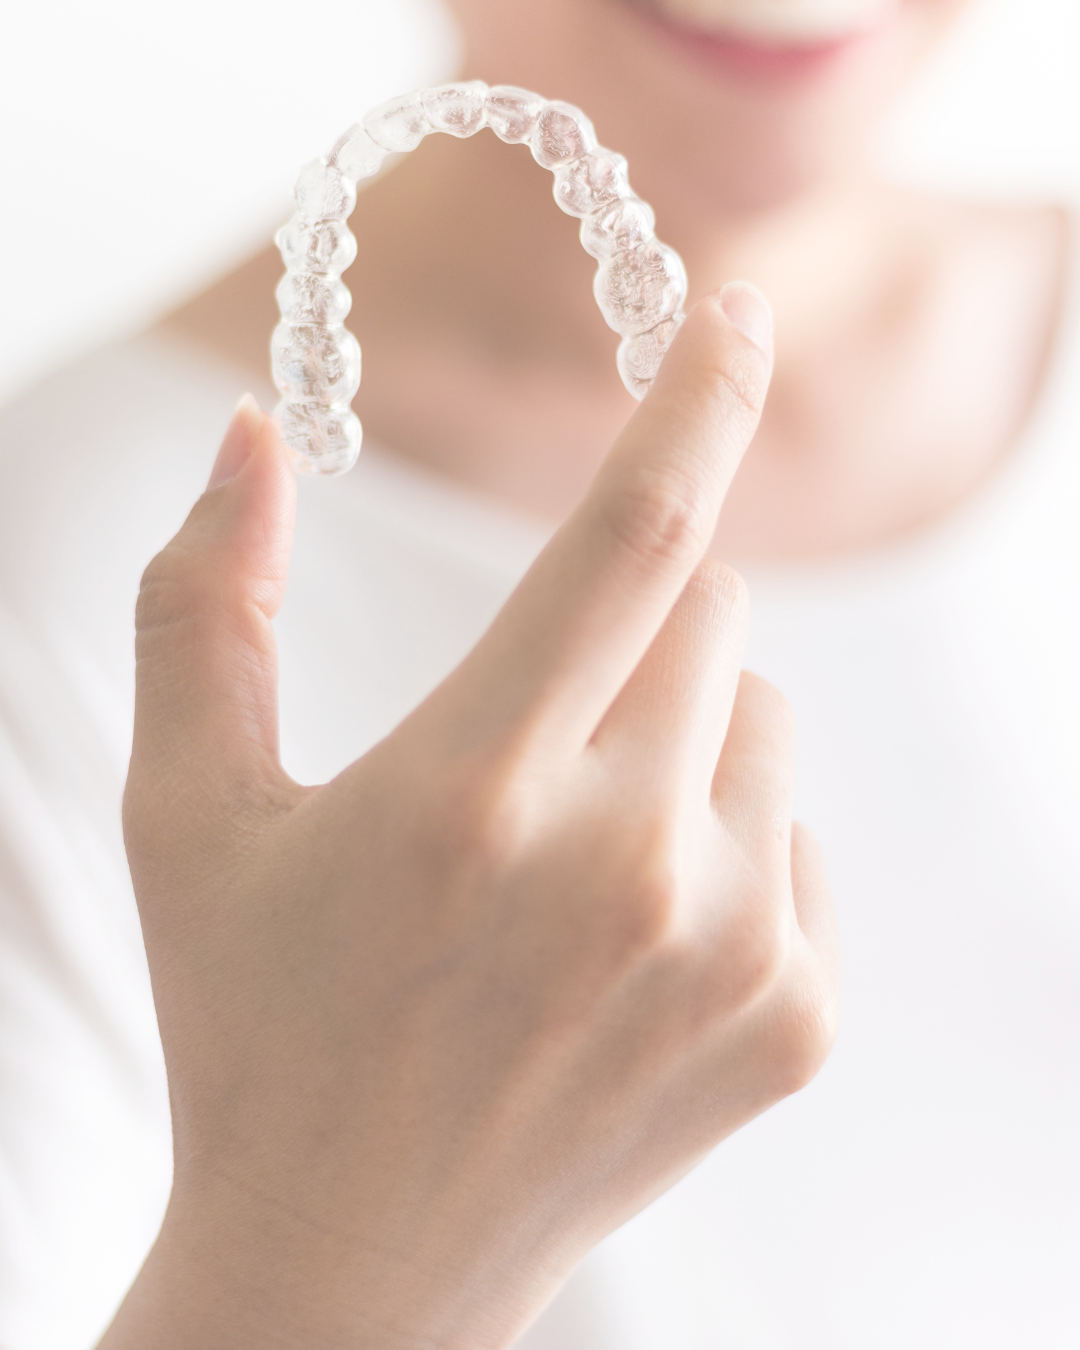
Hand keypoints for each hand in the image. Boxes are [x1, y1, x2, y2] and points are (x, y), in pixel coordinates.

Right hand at [104, 285, 838, 1349]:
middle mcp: (625, 868)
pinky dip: (729, 845)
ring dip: (680, 737)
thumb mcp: (185, 814)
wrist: (350, 1261)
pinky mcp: (793, 1021)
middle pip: (708, 615)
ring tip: (571, 855)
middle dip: (630, 627)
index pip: (632, 534)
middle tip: (531, 738)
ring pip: (762, 720)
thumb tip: (255, 438)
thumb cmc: (251, 1022)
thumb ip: (201, 605)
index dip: (697, 396)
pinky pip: (800, 836)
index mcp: (472, 792)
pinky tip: (626, 939)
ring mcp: (730, 953)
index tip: (736, 308)